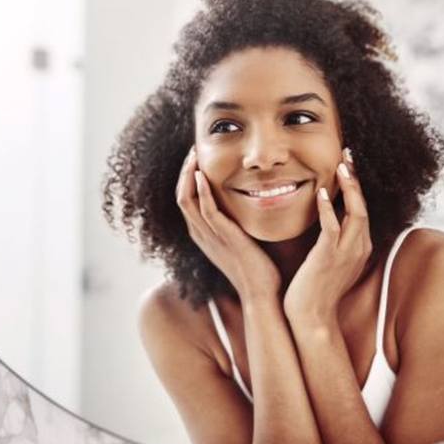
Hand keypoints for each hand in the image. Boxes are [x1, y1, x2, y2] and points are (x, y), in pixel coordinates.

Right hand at [175, 146, 280, 299]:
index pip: (185, 198)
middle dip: (185, 171)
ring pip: (186, 199)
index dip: (188, 177)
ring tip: (195, 156)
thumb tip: (249, 201)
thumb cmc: (257, 268)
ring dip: (189, 175)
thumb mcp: (241, 240)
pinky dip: (201, 190)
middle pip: (180, 195)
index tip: (197, 158)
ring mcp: (209, 236)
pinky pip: (205, 210)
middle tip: (194, 150)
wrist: (263, 293)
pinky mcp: (222, 237)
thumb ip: (238, 222)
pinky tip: (204, 175)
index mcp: (203, 233)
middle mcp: (200, 234)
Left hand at [283, 149, 372, 325]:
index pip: (361, 209)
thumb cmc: (314, 289)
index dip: (356, 185)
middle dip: (356, 178)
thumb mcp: (328, 260)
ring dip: (349, 187)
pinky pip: (333, 228)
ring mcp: (346, 253)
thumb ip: (329, 240)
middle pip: (363, 205)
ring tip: (342, 165)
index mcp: (359, 247)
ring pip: (356, 213)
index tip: (347, 163)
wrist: (310, 318)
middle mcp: (359, 248)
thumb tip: (321, 220)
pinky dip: (329, 209)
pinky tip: (323, 192)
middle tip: (348, 154)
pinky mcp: (329, 258)